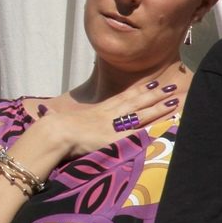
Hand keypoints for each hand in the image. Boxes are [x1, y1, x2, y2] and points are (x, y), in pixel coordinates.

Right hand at [39, 80, 180, 159]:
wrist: (54, 133)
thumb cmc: (51, 129)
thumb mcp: (56, 119)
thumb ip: (56, 116)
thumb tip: (46, 114)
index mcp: (96, 111)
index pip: (122, 98)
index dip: (138, 91)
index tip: (151, 83)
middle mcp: (108, 115)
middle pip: (136, 102)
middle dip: (154, 94)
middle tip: (172, 86)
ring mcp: (114, 126)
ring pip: (142, 113)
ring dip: (159, 106)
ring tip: (175, 98)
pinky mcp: (117, 139)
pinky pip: (141, 131)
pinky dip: (155, 126)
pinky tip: (168, 122)